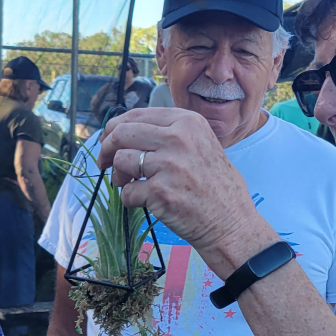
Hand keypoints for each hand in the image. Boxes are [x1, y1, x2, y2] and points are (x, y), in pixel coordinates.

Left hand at [97, 108, 273, 275]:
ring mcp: (169, 165)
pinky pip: (127, 191)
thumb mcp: (200, 144)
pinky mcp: (160, 192)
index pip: (136, 115)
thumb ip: (168, 133)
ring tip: (127, 184)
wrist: (231, 221)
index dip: (114, 128)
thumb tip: (124, 131)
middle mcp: (179, 138)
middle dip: (106, 148)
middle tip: (104, 162)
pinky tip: (143, 202)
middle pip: (122, 133)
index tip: (107, 141)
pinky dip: (128, 198)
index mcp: (187, 122)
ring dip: (117, 175)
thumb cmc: (214, 185)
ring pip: (121, 160)